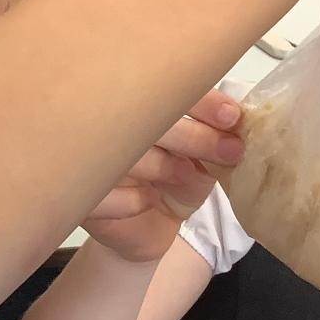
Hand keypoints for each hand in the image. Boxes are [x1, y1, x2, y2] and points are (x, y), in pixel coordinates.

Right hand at [82, 89, 242, 262]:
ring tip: (191, 180)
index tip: (231, 117)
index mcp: (133, 104)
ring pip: (128, 156)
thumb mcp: (199, 154)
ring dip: (167, 168)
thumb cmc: (172, 181)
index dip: (198, 100)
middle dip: (193, 136)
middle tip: (230, 151)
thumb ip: (210, 132)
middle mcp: (103, 126)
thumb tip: (237, 120)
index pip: (162, 90)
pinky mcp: (82, 199)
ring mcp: (88, 163)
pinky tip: (148, 203)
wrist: (145, 229)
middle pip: (144, 120)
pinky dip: (135, 201)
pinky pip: (108, 196)